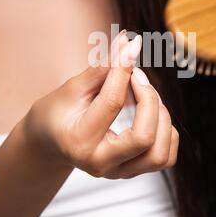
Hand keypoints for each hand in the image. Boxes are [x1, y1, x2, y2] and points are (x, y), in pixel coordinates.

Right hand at [23, 30, 178, 179]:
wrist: (49, 142)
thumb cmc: (57, 114)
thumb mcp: (73, 88)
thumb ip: (102, 69)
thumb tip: (128, 44)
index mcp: (79, 141)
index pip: (112, 102)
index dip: (123, 69)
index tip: (130, 47)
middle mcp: (101, 163)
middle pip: (144, 137)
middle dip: (149, 99)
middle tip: (137, 76)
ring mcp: (118, 172)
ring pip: (160, 153)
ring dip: (161, 117)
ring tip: (145, 96)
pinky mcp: (132, 172)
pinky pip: (165, 156)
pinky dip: (166, 131)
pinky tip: (151, 113)